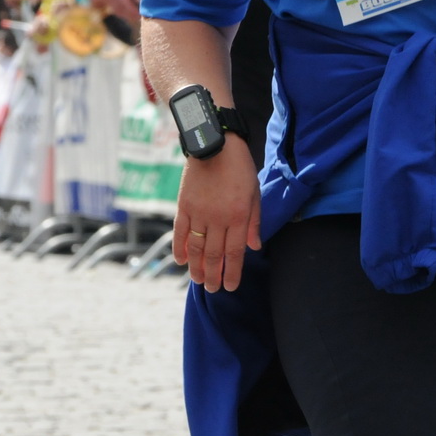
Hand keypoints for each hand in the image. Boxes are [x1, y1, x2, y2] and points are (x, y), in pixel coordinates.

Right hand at [174, 142, 261, 292]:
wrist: (215, 145)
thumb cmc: (240, 168)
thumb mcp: (255, 193)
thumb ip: (254, 222)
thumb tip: (254, 247)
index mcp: (239, 216)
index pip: (235, 252)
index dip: (233, 271)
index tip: (231, 286)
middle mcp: (218, 218)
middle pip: (214, 254)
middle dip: (214, 275)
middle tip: (212, 289)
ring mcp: (199, 213)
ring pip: (196, 248)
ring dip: (196, 267)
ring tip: (198, 280)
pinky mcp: (184, 206)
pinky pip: (180, 232)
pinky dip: (179, 248)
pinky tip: (180, 261)